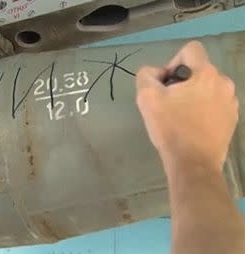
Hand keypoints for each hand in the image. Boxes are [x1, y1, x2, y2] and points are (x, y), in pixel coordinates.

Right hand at [135, 41, 237, 172]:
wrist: (193, 163)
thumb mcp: (146, 97)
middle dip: (182, 83)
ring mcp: (231, 102)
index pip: (190, 50)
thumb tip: (157, 74)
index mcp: (206, 74)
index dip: (173, 62)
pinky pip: (214, 104)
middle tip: (169, 104)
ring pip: (207, 88)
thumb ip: (147, 75)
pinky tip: (192, 127)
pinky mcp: (232, 119)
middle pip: (198, 71)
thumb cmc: (171, 128)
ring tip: (181, 117)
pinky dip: (203, 110)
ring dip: (193, 96)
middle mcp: (224, 83)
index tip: (166, 85)